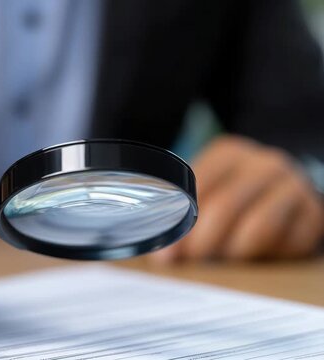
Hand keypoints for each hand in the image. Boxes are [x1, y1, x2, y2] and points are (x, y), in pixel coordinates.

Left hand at [152, 135, 323, 262]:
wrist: (287, 189)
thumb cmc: (234, 193)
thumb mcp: (209, 188)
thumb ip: (184, 211)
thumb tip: (163, 256)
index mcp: (228, 152)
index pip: (197, 184)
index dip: (178, 221)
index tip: (168, 252)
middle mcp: (263, 163)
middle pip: (225, 206)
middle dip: (202, 242)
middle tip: (192, 260)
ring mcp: (293, 185)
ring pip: (258, 226)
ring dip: (234, 252)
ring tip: (222, 259)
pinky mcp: (314, 212)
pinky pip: (288, 243)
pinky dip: (267, 256)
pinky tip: (255, 255)